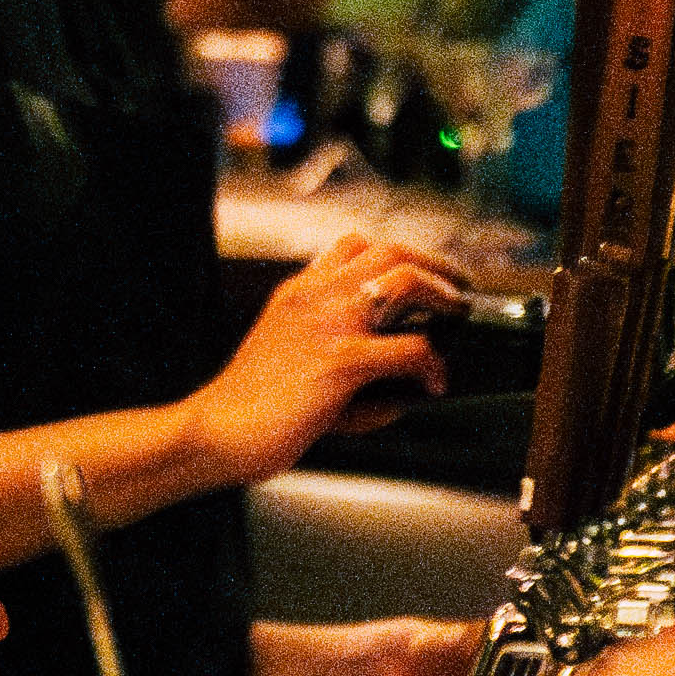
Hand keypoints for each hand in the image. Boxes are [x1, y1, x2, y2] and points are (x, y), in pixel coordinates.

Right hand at [180, 239, 450, 485]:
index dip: (397, 255)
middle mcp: (314, 295)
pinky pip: (410, 347)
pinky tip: (435, 384)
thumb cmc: (250, 407)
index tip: (423, 272)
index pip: (354, 246)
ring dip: (442, 296)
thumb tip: (400, 394)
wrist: (216, 430)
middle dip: (434, 265)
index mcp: (298, 292)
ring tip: (458, 319)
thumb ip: (338, 362)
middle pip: (391, 249)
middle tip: (458, 290)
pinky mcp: (341, 360)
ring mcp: (328, 323)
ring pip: (405, 278)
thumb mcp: (290, 365)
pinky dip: (433, 363)